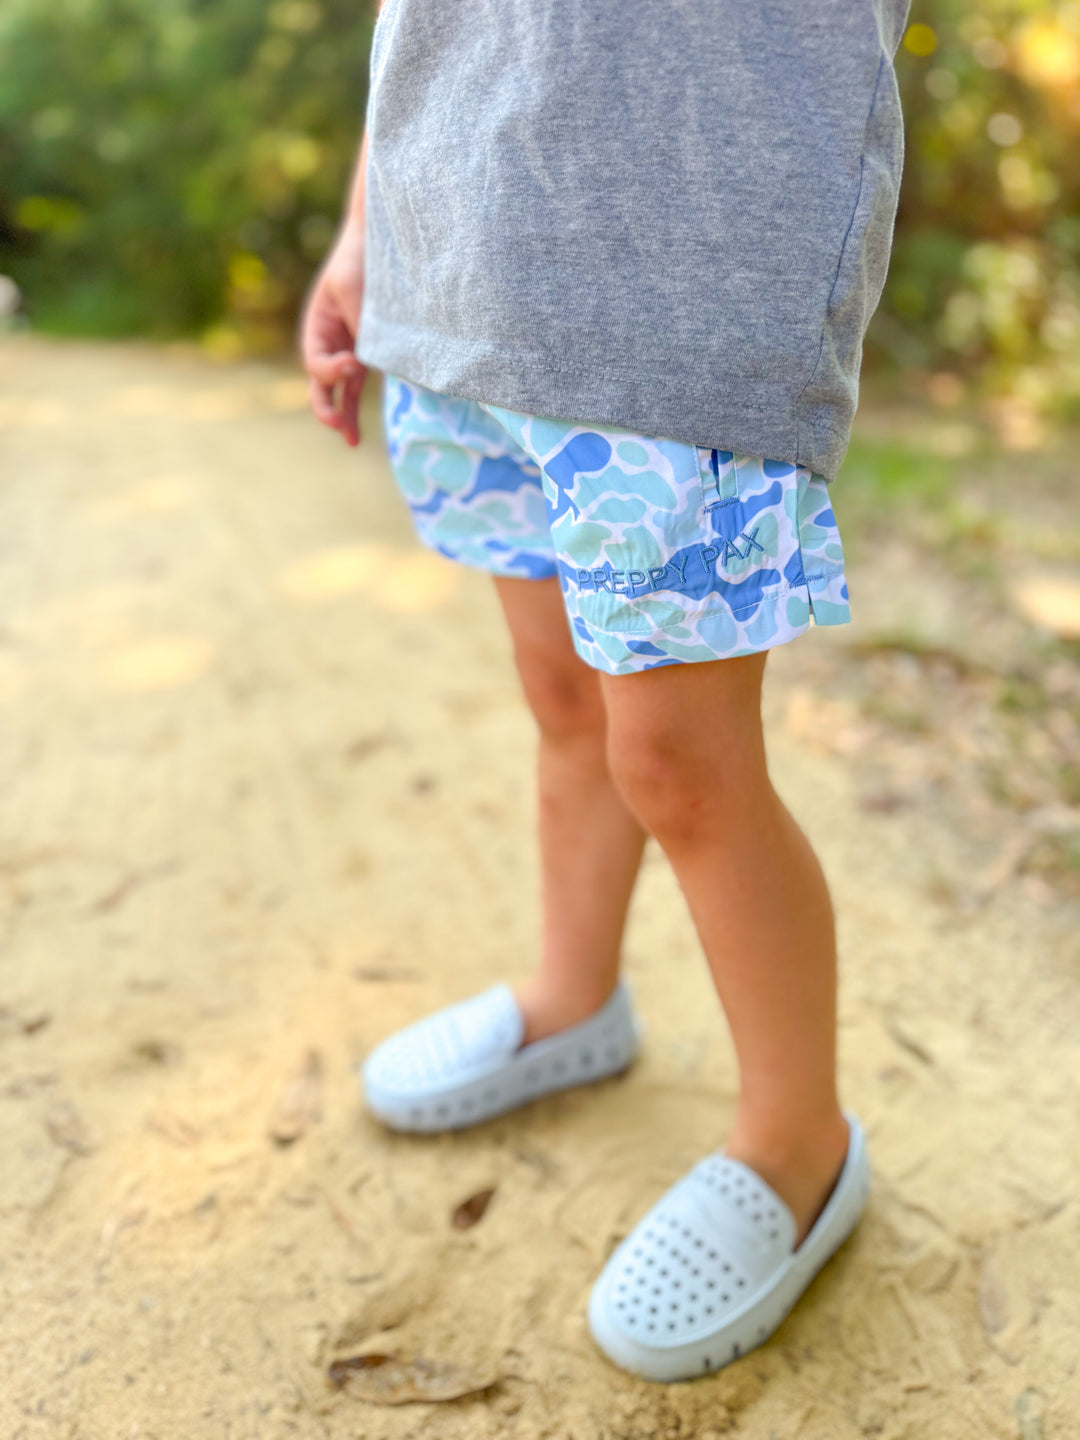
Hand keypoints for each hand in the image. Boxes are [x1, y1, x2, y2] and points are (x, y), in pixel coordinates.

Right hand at [299, 221, 367, 446]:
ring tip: (350, 440)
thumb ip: (358, 324)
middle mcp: (329, 343)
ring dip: (343, 416)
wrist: (380, 243)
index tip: (354, 363)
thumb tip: (365, 360)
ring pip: (340, 392)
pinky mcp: (370, 355)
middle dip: (326, 407)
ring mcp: (348, 351)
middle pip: (319, 384)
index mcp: (317, 326)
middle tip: (336, 423)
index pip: (317, 361)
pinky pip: (357, 386)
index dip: (332, 369)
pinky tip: (356, 432)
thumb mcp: (352, 286)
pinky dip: (354, 406)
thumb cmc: (360, 259)